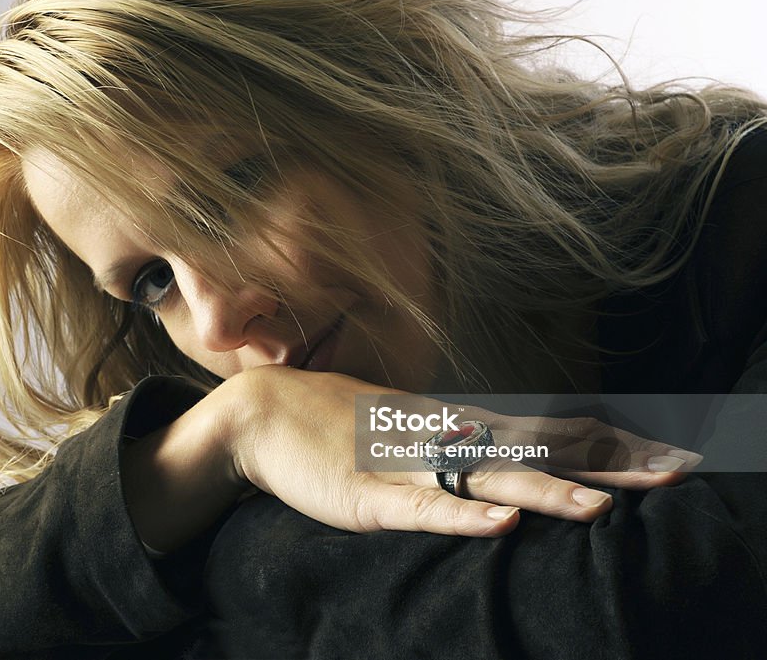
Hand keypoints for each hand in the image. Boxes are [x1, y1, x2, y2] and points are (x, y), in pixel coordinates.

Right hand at [215, 365, 700, 537]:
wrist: (264, 412)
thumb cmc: (334, 424)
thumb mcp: (404, 430)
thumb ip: (451, 442)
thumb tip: (497, 453)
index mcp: (454, 427)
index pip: (541, 434)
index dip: (601, 445)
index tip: (659, 455)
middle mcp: (441, 439)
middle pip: (533, 453)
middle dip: (601, 466)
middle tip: (671, 474)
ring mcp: (406, 466)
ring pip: (484, 480)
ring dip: (542, 492)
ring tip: (597, 509)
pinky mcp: (367, 495)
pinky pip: (422, 507)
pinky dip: (462, 516)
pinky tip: (499, 525)